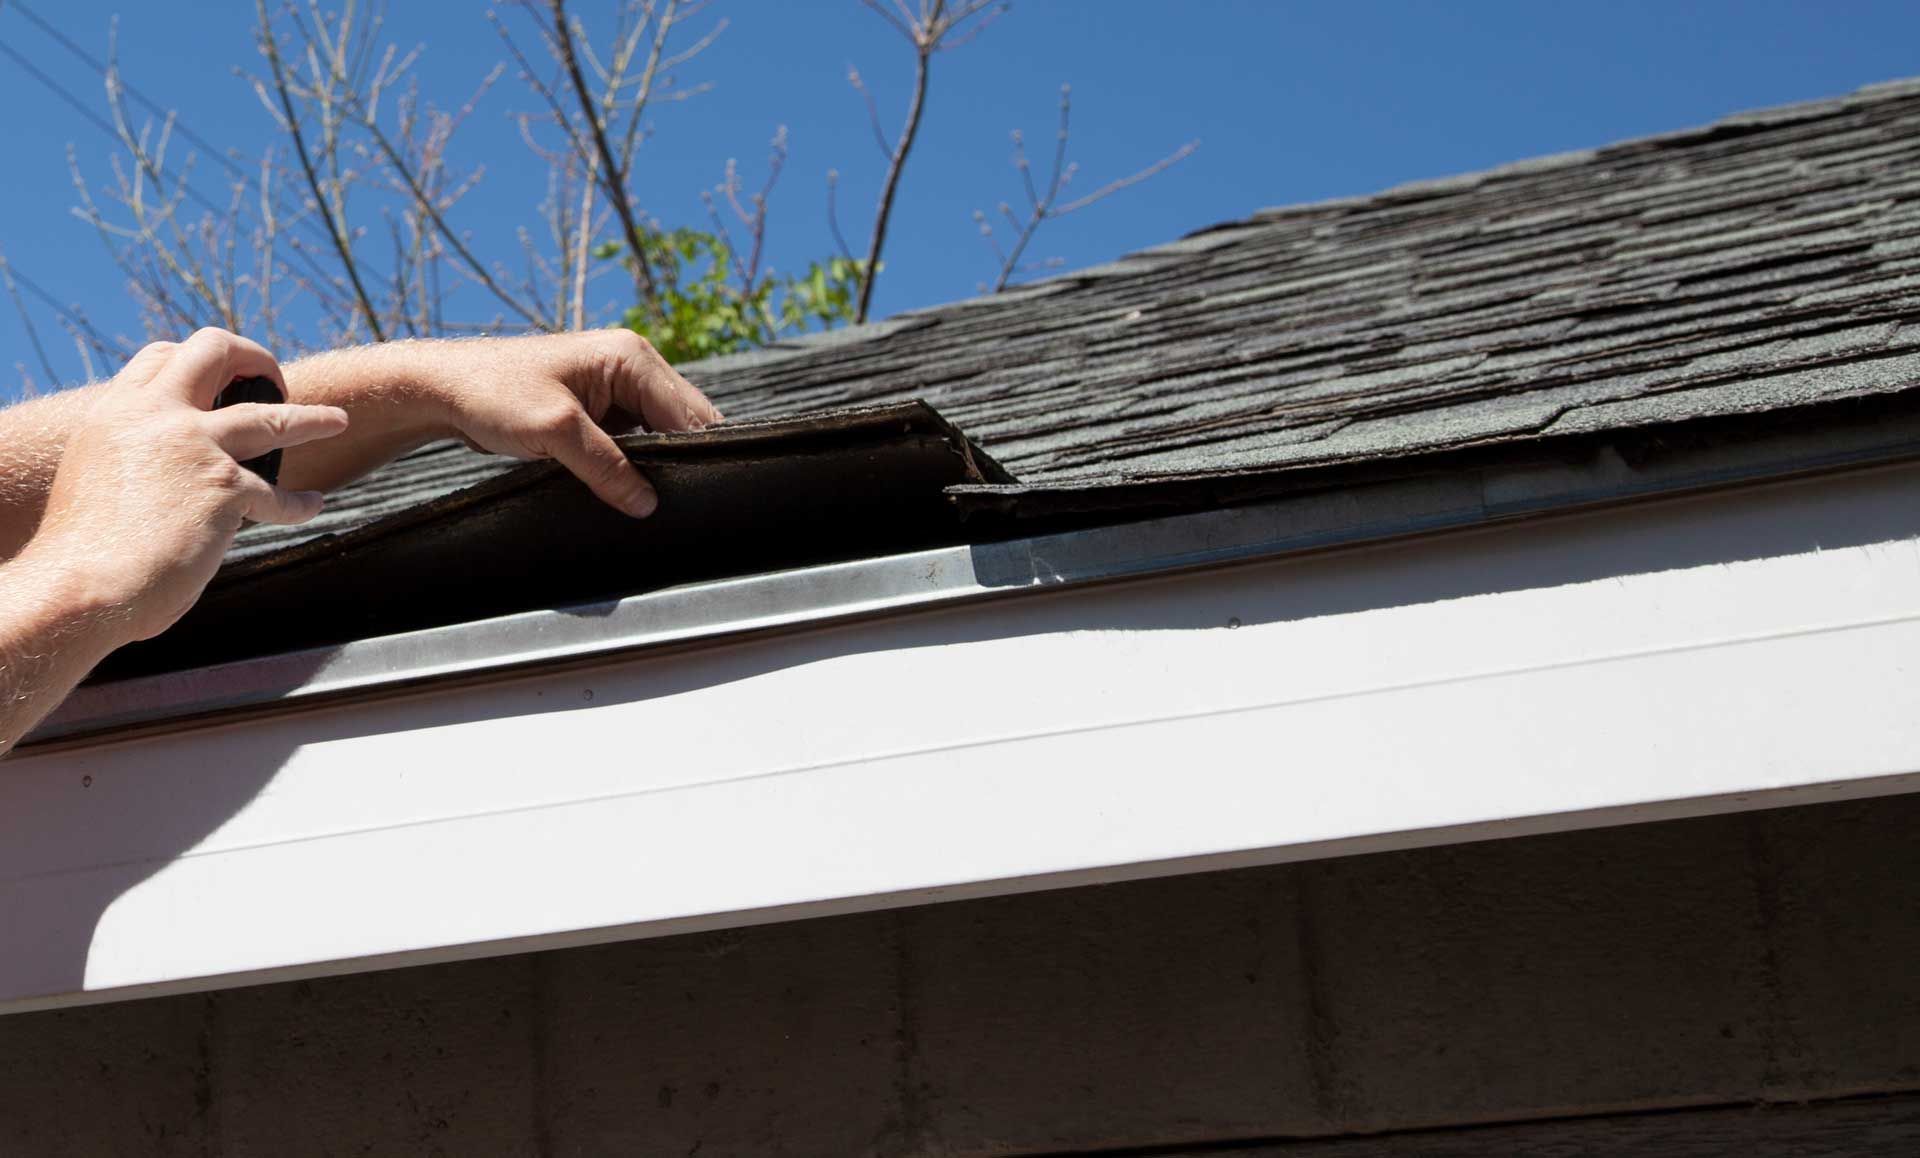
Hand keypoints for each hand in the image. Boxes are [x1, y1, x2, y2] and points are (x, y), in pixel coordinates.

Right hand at [23, 328, 348, 644]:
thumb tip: (172, 472)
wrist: (80, 587)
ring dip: (311, 418)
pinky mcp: (226, 488)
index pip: (162, 357)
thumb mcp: (97, 478)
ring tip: (338, 421)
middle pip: (214, 349)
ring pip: (271, 416)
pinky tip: (312, 506)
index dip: (197, 360)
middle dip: (254, 357)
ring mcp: (195, 446)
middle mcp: (155, 415)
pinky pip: (278, 496)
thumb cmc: (82, 552)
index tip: (220, 378)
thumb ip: (136, 459)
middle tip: (275, 380)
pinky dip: (299, 504)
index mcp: (115, 412)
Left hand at [426, 330, 722, 516]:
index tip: (693, 495)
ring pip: (659, 434)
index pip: (689, 413)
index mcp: (632, 357)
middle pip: (681, 422)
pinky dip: (633, 463)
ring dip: (655, 463)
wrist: (442, 389)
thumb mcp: (556, 432)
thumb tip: (647, 504)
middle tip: (672, 501)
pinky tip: (627, 487)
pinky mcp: (600, 409)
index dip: (695, 454)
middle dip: (678, 459)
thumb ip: (607, 467)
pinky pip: (634, 440)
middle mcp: (632, 366)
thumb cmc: (492, 393)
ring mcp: (617, 388)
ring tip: (649, 497)